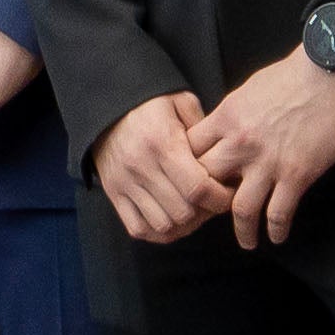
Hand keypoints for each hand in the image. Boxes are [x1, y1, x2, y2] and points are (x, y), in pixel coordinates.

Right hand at [92, 89, 229, 245]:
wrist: (106, 106)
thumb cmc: (150, 105)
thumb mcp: (180, 102)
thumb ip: (204, 128)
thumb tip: (224, 157)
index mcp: (163, 143)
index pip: (198, 187)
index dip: (220, 198)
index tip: (229, 195)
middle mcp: (142, 166)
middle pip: (183, 211)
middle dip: (204, 212)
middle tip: (212, 203)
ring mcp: (125, 183)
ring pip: (163, 225)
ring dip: (183, 224)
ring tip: (193, 211)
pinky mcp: (114, 193)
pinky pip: (138, 228)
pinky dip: (157, 231)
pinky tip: (170, 219)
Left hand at [194, 51, 334, 248]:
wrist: (331, 72)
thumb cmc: (292, 75)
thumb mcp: (248, 90)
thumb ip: (232, 115)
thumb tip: (223, 133)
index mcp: (226, 117)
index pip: (190, 151)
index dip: (186, 170)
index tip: (192, 184)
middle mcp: (240, 142)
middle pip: (206, 182)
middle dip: (207, 204)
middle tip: (215, 218)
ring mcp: (268, 161)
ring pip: (240, 209)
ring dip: (242, 231)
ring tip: (247, 241)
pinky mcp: (296, 174)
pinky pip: (278, 213)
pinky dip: (276, 230)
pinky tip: (277, 236)